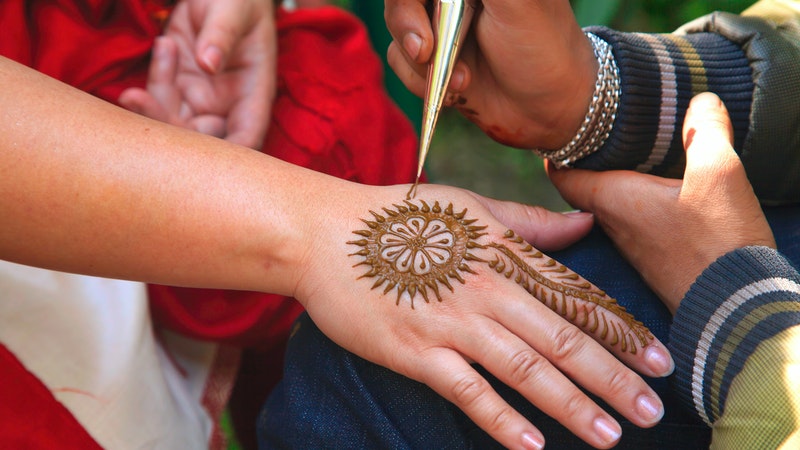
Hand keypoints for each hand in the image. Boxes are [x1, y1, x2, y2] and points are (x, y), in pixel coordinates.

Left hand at [118, 0, 275, 148]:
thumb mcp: (234, 9)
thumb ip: (222, 34)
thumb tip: (209, 63)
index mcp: (254, 93)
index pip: (246, 138)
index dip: (226, 156)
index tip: (193, 154)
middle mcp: (228, 104)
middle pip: (201, 139)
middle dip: (169, 128)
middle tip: (138, 98)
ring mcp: (201, 96)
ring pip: (174, 122)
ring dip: (153, 102)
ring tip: (163, 48)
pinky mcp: (178, 84)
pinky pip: (159, 96)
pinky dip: (155, 76)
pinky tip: (165, 44)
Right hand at [293, 183, 673, 448]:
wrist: (327, 235)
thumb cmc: (400, 218)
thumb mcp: (469, 207)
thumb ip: (529, 222)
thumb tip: (584, 221)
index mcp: (504, 254)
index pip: (577, 298)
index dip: (623, 332)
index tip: (662, 362)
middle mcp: (488, 290)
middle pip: (563, 339)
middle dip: (614, 378)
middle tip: (654, 411)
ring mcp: (453, 323)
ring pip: (526, 369)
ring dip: (571, 405)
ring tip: (610, 435)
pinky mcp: (416, 352)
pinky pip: (468, 391)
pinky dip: (502, 419)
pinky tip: (533, 446)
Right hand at [384, 0, 595, 148]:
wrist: (549, 109)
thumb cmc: (543, 47)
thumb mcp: (515, 1)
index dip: (410, 1)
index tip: (424, 17)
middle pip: (399, 1)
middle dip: (408, 27)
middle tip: (426, 52)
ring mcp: (439, 25)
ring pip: (396, 31)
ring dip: (421, 64)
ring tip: (464, 79)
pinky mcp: (432, 59)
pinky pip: (399, 61)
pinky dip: (419, 82)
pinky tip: (457, 91)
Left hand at [548, 93, 775, 312]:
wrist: (735, 309)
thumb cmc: (717, 243)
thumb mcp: (718, 174)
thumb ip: (706, 131)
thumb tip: (700, 99)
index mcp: (612, 199)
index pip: (562, 173)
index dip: (557, 148)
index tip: (559, 127)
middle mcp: (612, 225)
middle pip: (584, 186)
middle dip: (588, 159)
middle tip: (598, 132)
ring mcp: (633, 246)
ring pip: (610, 205)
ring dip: (616, 180)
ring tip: (631, 152)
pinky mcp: (655, 260)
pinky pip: (636, 221)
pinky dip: (640, 201)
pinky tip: (663, 191)